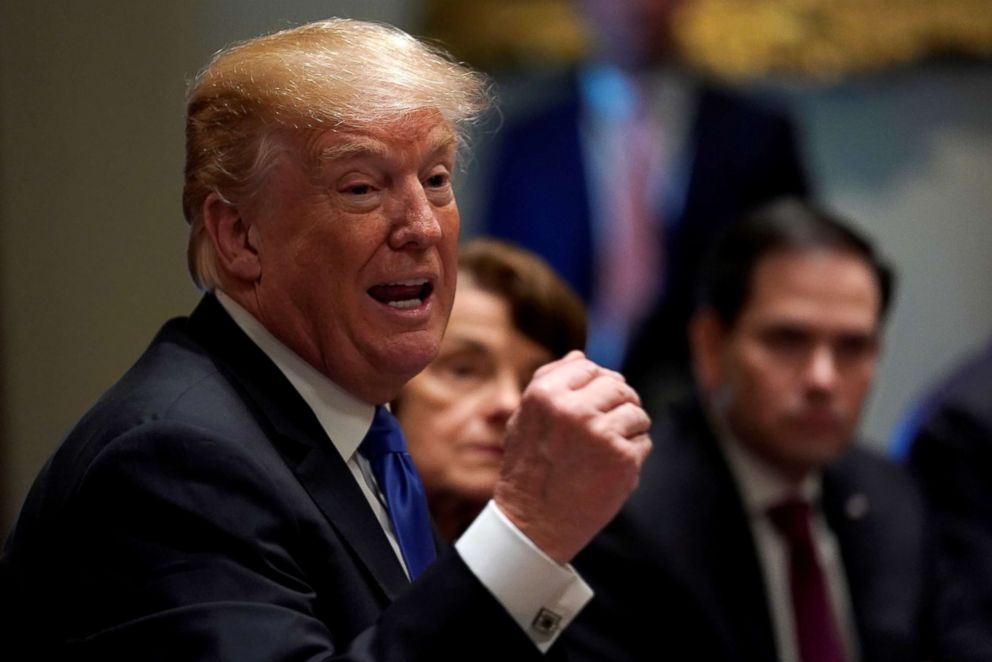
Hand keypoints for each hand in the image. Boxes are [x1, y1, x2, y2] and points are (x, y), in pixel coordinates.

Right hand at [493, 351, 651, 563]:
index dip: (595, 384)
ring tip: (606, 450)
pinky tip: (611, 469)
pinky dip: (634, 454)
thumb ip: (549, 382)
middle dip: (618, 403)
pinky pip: (644, 441)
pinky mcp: (622, 459)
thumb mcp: (524, 419)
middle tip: (604, 429)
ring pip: (637, 412)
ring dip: (629, 429)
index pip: (589, 367)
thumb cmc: (528, 469)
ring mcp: (600, 433)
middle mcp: (574, 409)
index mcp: (546, 394)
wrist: (534, 524)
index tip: (591, 404)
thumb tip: (581, 355)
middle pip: (618, 386)